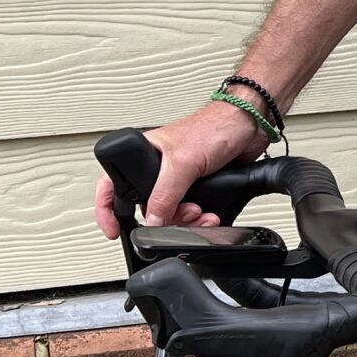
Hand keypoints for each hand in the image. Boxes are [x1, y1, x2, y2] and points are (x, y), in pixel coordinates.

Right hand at [92, 101, 270, 239]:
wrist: (249, 127)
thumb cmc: (215, 126)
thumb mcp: (183, 162)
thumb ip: (165, 193)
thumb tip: (152, 220)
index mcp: (144, 154)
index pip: (112, 183)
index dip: (107, 209)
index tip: (113, 230)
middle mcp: (159, 168)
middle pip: (147, 207)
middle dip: (162, 219)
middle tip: (179, 216)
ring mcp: (179, 179)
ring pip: (171, 214)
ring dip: (187, 220)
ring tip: (200, 213)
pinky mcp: (198, 188)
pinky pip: (192, 213)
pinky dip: (200, 219)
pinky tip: (209, 215)